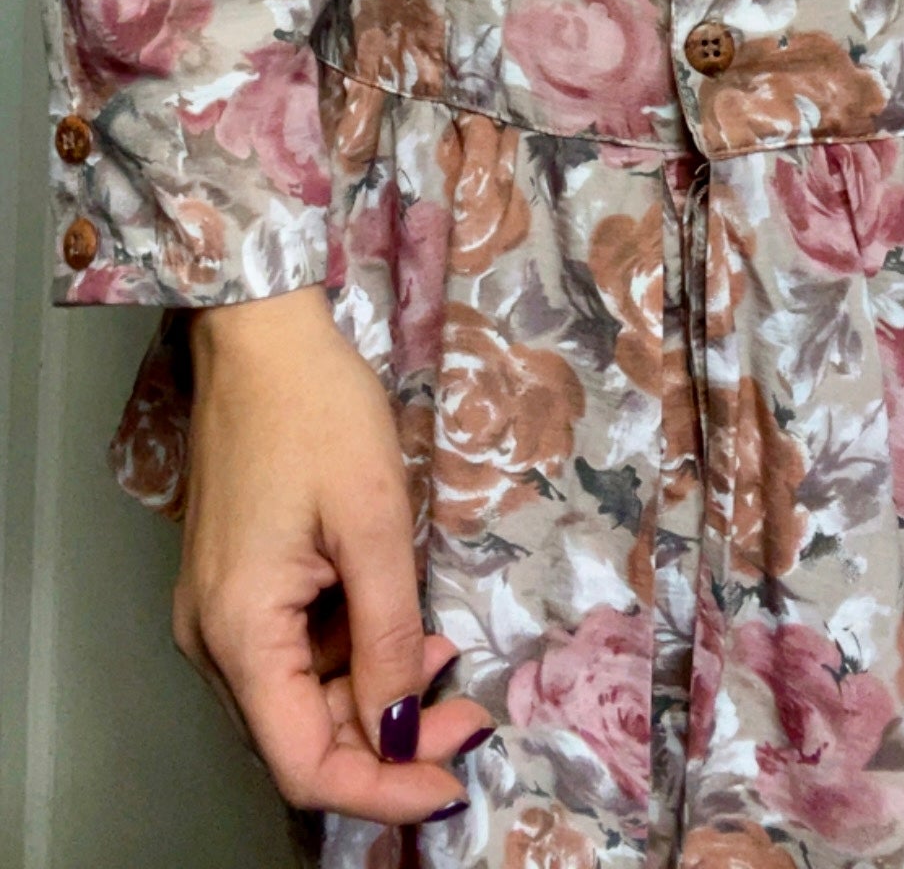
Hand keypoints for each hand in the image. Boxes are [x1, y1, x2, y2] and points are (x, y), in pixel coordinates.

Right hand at [174, 284, 491, 822]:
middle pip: (299, 738)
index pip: (304, 765)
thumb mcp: (373, 522)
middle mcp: (213, 638)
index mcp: (240, 631)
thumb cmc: (318, 411)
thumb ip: (388, 637)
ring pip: (297, 700)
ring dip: (373, 699)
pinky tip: (402, 627)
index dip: (381, 789)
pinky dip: (349, 658)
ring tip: (446, 662)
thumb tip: (403, 729)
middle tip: (470, 717)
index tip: (452, 781)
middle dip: (389, 744)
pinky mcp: (233, 583)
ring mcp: (217, 610)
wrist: (262, 334)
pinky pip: (290, 653)